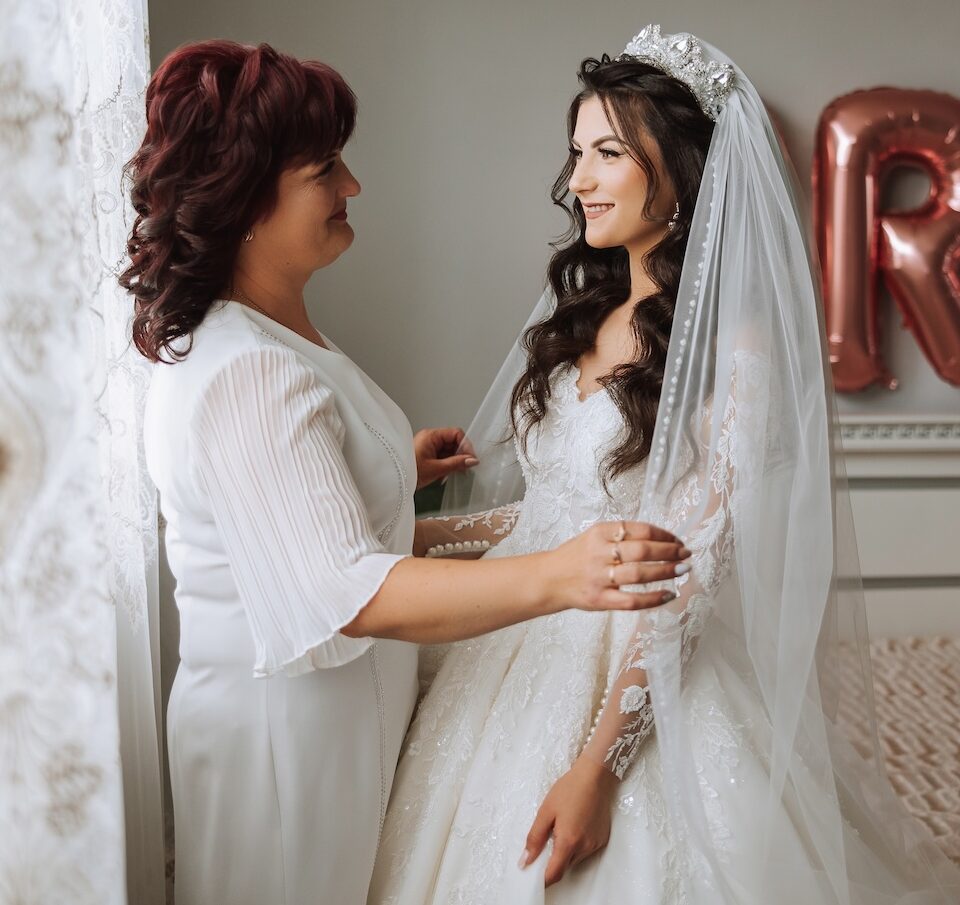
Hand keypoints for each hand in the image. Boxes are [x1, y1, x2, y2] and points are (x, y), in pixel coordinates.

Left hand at [413, 428, 478, 489]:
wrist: (394, 484)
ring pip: (448, 450)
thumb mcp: (436, 469)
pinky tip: (449, 473)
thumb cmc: (408, 473)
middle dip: (461, 454)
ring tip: (457, 472)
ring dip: (455, 460)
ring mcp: (428, 446)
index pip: (456, 433)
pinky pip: (442, 456)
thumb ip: (456, 463)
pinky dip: (448, 464)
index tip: (471, 458)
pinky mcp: (426, 455)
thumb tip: (472, 460)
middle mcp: (429, 438)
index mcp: (431, 436)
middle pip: (453, 441)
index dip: (466, 445)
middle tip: (466, 467)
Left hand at [520, 757, 618, 886]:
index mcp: (569, 841)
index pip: (554, 874)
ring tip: (561, 827)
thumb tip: (525, 861)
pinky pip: (586, 850)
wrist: (594, 776)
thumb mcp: (545, 811)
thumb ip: (535, 838)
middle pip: (564, 867)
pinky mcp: (602, 839)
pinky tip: (574, 825)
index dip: (543, 880)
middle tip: (546, 841)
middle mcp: (584, 847)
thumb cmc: (569, 789)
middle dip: (552, 862)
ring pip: (575, 859)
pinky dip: (577, 845)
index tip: (534, 877)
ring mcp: (595, 844)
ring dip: (565, 852)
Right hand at [543, 521, 690, 612]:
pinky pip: (631, 601)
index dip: (663, 534)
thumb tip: (660, 539)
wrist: (548, 579)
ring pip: (639, 574)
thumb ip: (620, 536)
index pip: (639, 529)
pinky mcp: (599, 599)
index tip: (678, 540)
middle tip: (686, 554)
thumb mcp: (593, 537)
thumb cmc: (576, 557)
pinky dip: (653, 598)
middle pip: (641, 550)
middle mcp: (599, 553)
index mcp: (599, 532)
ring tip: (682, 570)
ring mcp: (599, 578)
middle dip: (669, 551)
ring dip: (665, 571)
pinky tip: (668, 594)